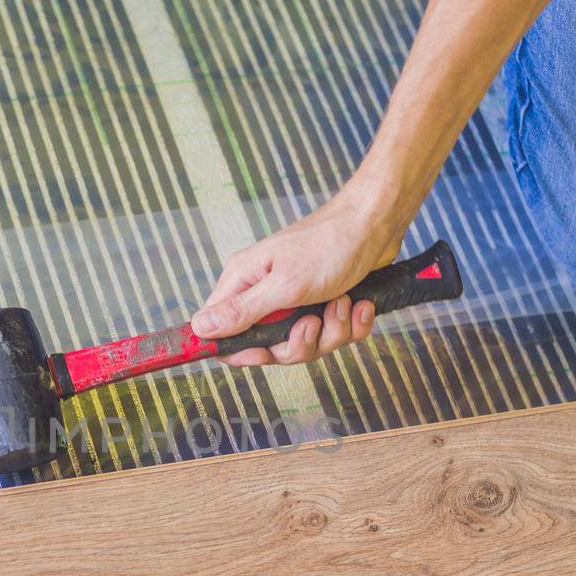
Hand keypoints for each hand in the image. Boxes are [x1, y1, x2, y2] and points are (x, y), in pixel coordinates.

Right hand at [191, 192, 398, 366]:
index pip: (222, 332)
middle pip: (268, 347)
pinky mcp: (322, 304)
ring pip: (305, 344)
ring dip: (331, 331)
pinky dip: (350, 324)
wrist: (376, 223)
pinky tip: (358, 304)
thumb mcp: (284, 284)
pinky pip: (332, 335)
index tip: (264, 352)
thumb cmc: (330, 243)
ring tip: (342, 302)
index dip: (240, 352)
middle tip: (313, 321)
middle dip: (299, 343)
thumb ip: (242, 311)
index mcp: (245, 282)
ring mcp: (295, 300)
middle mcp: (266, 293)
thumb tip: (198, 329)